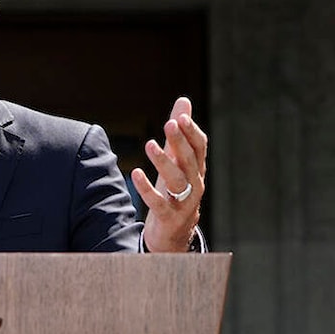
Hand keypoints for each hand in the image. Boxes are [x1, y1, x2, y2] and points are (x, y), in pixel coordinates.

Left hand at [131, 97, 206, 251]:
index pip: (200, 147)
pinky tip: (134, 173)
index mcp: (197, 168)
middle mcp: (195, 184)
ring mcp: (184, 202)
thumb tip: (184, 101)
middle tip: (169, 124)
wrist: (175, 232)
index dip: (192, 132)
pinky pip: (158, 202)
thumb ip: (179, 132)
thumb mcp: (177, 161)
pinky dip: (146, 188)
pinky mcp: (169, 216)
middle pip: (189, 160)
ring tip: (149, 144)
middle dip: (180, 142)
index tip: (180, 117)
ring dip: (163, 162)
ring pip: (177, 180)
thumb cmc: (175, 189)